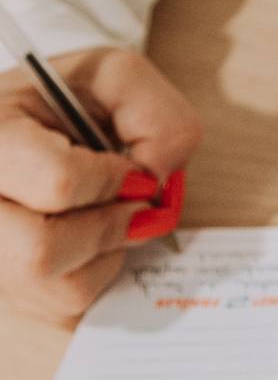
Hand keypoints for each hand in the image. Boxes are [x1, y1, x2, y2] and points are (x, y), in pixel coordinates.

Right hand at [0, 45, 201, 322]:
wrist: (20, 121)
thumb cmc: (61, 97)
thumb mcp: (113, 75)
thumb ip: (156, 114)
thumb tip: (160, 181)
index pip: (57, 183)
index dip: (113, 181)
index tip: (135, 170)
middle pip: (37, 254)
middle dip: (107, 228)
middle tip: (131, 201)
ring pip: (54, 288)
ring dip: (105, 251)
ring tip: (105, 211)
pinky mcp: (4, 286)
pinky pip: (58, 304)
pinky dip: (91, 272)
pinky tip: (84, 232)